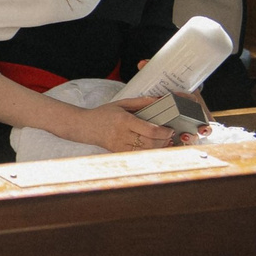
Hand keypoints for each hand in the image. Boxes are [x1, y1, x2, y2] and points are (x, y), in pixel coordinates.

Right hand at [61, 96, 177, 152]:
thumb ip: (141, 102)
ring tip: (164, 142)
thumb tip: (159, 100)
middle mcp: (122, 135)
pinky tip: (154, 148)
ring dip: (158, 148)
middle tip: (170, 135)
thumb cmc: (104, 114)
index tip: (170, 129)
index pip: (149, 130)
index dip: (163, 132)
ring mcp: (119, 146)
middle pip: (150, 143)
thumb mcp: (121, 103)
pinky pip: (138, 155)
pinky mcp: (118, 153)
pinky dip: (148, 152)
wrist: (85, 126)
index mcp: (124, 120)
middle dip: (164, 140)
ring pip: (145, 151)